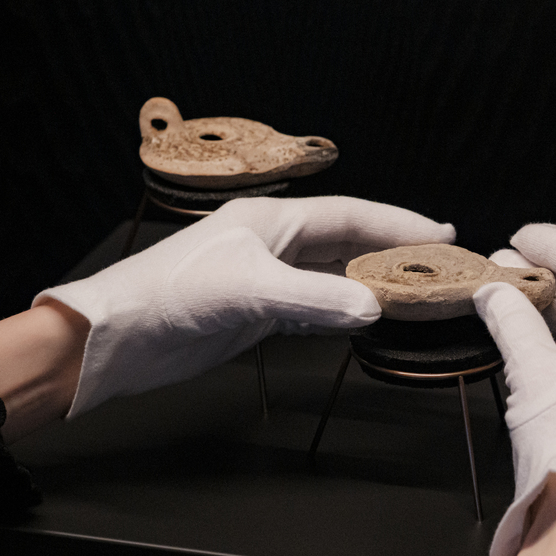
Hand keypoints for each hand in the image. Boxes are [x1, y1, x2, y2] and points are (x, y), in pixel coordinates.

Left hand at [35, 196, 454, 416]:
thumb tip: (372, 306)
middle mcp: (271, 244)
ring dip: (371, 284)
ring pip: (333, 277)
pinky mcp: (255, 315)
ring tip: (413, 292)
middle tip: (437, 266)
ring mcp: (265, 280)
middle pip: (346, 243)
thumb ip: (313, 297)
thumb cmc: (166, 295)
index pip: (350, 216)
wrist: (116, 339)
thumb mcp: (248, 290)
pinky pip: (314, 308)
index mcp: (271, 220)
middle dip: (392, 253)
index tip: (439, 234)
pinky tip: (364, 319)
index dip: (398, 223)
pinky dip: (343, 312)